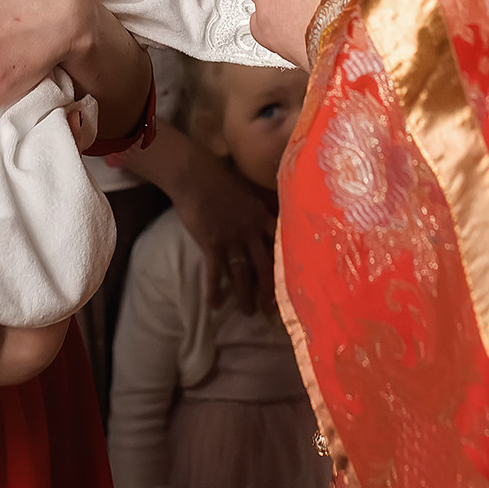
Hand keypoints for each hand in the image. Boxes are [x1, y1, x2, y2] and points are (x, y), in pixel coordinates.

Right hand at [156, 131, 275, 310]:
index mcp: (262, 215)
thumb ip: (262, 204)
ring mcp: (232, 237)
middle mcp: (251, 230)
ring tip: (248, 313)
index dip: (287, 266)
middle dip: (269, 290)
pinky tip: (214, 305)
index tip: (293, 283)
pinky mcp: (212, 243)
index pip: (280, 245)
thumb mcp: (249, 190)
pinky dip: (214, 291)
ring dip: (245, 296)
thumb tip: (275, 212)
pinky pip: (215, 273)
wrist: (195, 175)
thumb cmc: (220, 178)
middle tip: (272, 308)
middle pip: (265, 265)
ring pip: (242, 273)